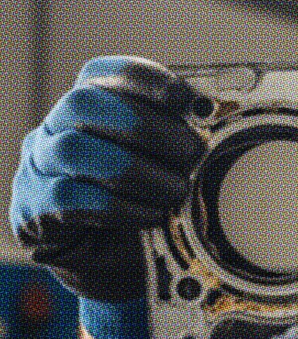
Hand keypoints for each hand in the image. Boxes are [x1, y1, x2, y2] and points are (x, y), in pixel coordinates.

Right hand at [9, 57, 203, 338]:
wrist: (112, 264)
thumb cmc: (144, 203)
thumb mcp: (166, 168)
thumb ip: (181, 144)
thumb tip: (222, 123)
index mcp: (90, 107)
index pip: (105, 73)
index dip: (146, 80)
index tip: (186, 99)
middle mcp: (57, 129)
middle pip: (84, 102)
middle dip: (144, 123)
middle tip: (191, 150)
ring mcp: (40, 167)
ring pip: (75, 150)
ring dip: (135, 170)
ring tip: (176, 190)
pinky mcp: (35, 209)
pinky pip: (69, 199)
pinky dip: (117, 206)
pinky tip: (151, 215)